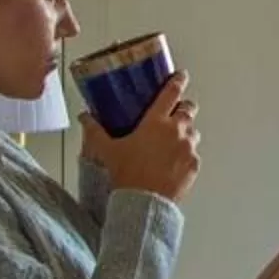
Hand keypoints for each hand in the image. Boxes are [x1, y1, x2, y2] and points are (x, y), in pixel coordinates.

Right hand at [81, 70, 199, 203]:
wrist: (144, 202)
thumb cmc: (127, 174)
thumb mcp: (107, 150)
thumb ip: (95, 130)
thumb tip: (85, 118)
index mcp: (156, 122)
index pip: (171, 92)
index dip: (177, 80)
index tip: (180, 76)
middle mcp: (177, 131)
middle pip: (189, 109)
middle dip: (184, 108)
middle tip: (175, 112)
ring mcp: (188, 148)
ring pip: (193, 132)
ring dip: (186, 133)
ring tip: (172, 141)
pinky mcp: (194, 165)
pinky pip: (194, 155)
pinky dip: (186, 155)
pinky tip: (174, 162)